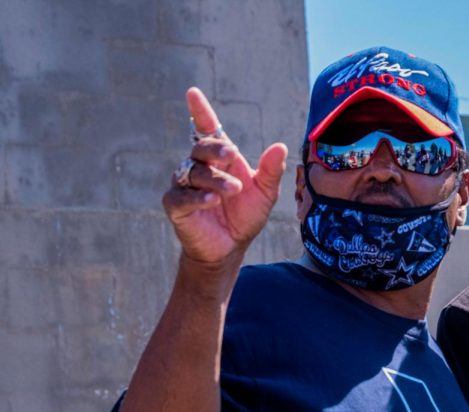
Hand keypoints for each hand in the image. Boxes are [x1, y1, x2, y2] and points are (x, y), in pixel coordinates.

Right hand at [163, 87, 287, 265]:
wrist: (231, 247)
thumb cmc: (245, 216)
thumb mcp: (265, 193)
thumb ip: (271, 171)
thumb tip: (281, 146)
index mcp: (219, 160)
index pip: (208, 130)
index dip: (200, 111)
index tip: (193, 93)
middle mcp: (199, 167)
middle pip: (200, 148)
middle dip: (214, 148)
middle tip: (231, 154)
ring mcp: (185, 185)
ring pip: (193, 172)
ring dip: (214, 179)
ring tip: (233, 191)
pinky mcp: (175, 205)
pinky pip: (181, 196)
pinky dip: (197, 197)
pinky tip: (212, 200)